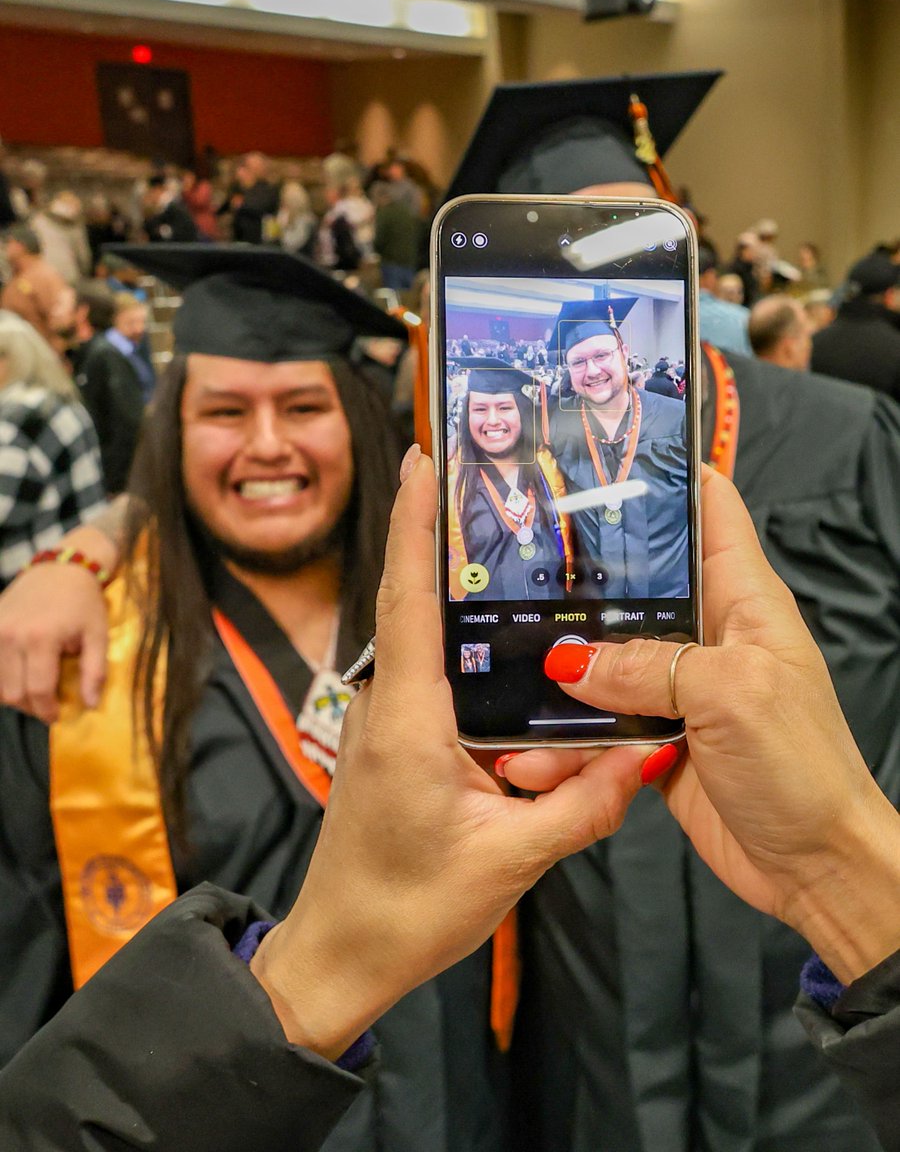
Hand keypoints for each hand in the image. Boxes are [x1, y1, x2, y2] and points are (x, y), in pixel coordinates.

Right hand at [0, 564, 109, 720]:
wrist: (61, 568)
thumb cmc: (83, 603)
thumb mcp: (98, 635)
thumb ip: (95, 671)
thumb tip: (91, 705)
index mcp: (41, 638)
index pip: (37, 690)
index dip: (47, 710)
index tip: (56, 716)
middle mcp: (10, 635)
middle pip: (12, 692)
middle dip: (31, 706)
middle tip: (46, 705)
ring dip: (14, 695)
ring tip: (34, 690)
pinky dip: (1, 678)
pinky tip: (18, 675)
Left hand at [252, 449, 658, 1058]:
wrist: (343, 953)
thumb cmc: (407, 910)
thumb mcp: (510, 861)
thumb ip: (583, 806)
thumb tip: (644, 755)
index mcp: (410, 720)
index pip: (410, 599)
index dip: (416, 522)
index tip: (425, 456)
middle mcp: (390, 706)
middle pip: (416, 601)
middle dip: (442, 532)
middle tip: (489, 474)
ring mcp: (389, 722)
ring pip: (426, 641)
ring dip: (456, 588)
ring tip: (510, 538)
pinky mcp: (399, 742)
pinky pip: (433, 677)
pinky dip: (463, 645)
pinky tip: (509, 642)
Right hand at [506, 468, 899, 983]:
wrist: (812, 866)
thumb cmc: (804, 769)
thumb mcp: (730, 696)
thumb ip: (649, 667)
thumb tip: (573, 661)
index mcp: (744, 601)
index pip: (709, 510)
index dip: (662, 476)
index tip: (603, 456)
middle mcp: (709, 635)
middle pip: (639, 582)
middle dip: (583, 575)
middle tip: (517, 561)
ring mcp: (681, 686)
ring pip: (607, 656)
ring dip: (564, 670)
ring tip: (512, 674)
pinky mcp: (658, 736)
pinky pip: (602, 718)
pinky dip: (568, 731)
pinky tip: (535, 748)